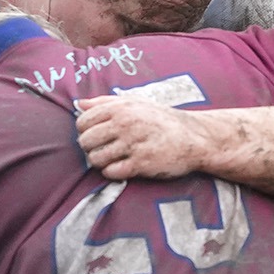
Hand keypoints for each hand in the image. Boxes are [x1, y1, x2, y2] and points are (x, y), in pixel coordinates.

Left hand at [75, 96, 212, 178]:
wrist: (195, 137)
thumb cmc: (162, 119)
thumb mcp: (137, 102)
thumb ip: (106, 101)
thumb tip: (79, 103)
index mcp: (121, 107)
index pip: (83, 121)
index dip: (86, 130)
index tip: (98, 134)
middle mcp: (125, 124)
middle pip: (86, 141)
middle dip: (91, 148)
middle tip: (104, 148)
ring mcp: (133, 144)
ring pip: (96, 159)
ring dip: (101, 162)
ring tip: (113, 158)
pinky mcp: (141, 164)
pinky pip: (111, 172)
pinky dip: (113, 172)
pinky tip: (123, 167)